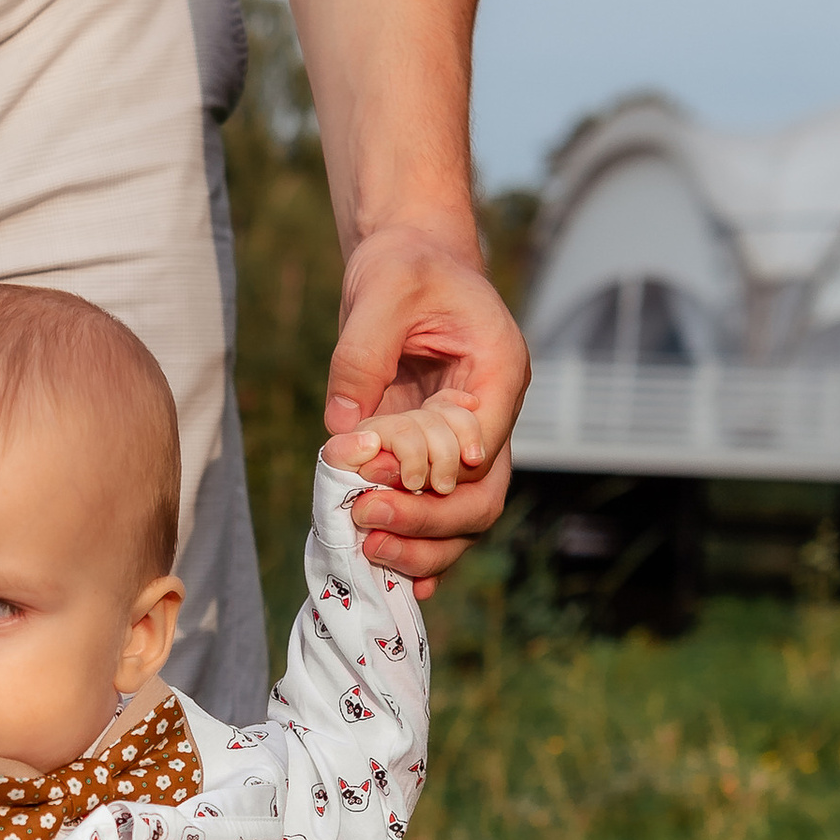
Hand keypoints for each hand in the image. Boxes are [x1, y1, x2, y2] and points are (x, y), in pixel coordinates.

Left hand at [323, 222, 527, 596]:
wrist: (407, 264)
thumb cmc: (404, 267)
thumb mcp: (381, 290)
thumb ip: (360, 357)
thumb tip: (341, 431)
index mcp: (497, 371)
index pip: (487, 443)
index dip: (443, 474)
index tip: (385, 479)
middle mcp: (490, 417)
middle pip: (481, 497)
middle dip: (428, 523)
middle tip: (366, 520)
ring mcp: (463, 444)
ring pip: (463, 519)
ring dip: (421, 546)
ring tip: (366, 551)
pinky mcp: (431, 458)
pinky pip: (434, 514)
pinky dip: (415, 547)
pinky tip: (387, 575)